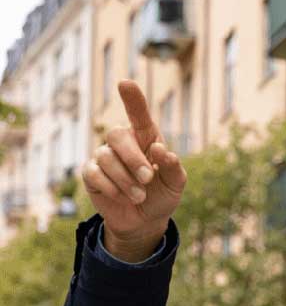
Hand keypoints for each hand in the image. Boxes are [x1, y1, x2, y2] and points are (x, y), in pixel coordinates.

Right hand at [81, 80, 186, 259]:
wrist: (145, 221)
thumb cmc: (162, 196)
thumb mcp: (175, 185)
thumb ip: (173, 168)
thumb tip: (163, 151)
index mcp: (145, 138)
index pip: (138, 115)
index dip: (132, 99)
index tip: (125, 84)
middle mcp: (122, 142)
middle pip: (116, 134)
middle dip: (133, 158)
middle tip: (148, 179)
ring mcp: (104, 156)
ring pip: (106, 157)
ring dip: (126, 180)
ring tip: (139, 196)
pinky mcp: (91, 173)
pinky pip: (94, 174)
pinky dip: (112, 188)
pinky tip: (122, 197)